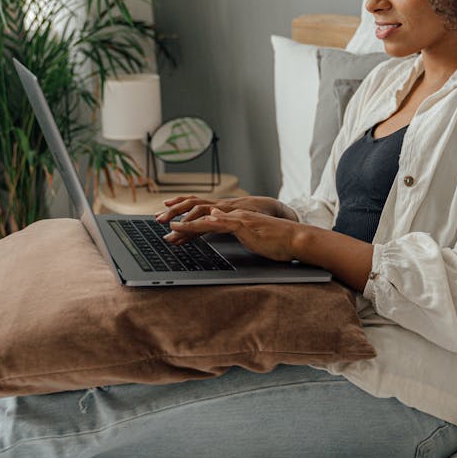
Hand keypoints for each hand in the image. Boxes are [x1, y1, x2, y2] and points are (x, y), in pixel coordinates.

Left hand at [169, 208, 298, 261]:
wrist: (294, 239)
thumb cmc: (277, 243)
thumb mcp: (254, 238)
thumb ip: (240, 232)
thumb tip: (225, 227)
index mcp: (236, 218)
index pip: (207, 219)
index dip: (189, 222)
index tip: (174, 228)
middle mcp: (234, 214)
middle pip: (202, 215)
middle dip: (181, 218)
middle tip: (162, 222)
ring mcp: (238, 218)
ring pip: (206, 218)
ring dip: (186, 222)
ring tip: (169, 226)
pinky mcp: (243, 224)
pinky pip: (219, 224)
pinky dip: (203, 224)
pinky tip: (193, 225)